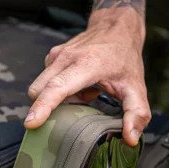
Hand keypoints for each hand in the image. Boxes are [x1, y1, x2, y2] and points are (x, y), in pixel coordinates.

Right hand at [25, 8, 149, 145]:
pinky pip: (45, 81)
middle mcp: (67, 57)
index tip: (31, 123)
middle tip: (83, 103)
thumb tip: (131, 138)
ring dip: (57, 99)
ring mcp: (56, 55)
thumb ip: (137, 113)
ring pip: (41, 88)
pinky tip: (78, 86)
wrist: (117, 27)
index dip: (43, 107)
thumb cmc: (125, 58)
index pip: (58, 87)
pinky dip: (58, 90)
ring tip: (84, 93)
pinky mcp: (52, 56)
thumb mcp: (136, 87)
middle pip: (40, 91)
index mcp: (87, 64)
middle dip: (52, 107)